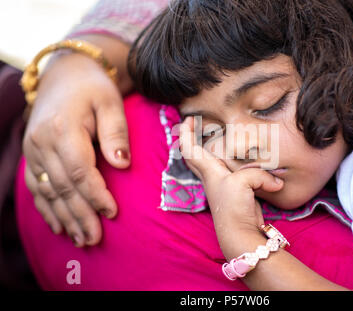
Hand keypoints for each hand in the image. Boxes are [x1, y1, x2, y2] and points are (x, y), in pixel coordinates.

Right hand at [22, 52, 129, 246]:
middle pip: (62, 187)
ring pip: (47, 191)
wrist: (65, 75)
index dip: (95, 195)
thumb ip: (116, 133)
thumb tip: (121, 164)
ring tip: (80, 239)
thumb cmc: (93, 89)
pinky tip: (58, 225)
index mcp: (63, 128)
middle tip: (94, 239)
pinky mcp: (32, 155)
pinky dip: (47, 208)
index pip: (79, 171)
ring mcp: (33, 150)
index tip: (111, 213)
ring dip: (64, 218)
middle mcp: (42, 142)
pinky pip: (36, 187)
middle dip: (80, 215)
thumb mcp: (110, 103)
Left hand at [179, 117, 283, 253]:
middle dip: (190, 139)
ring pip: (209, 163)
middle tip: (195, 124)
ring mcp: (222, 185)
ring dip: (207, 149)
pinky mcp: (236, 192)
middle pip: (193, 156)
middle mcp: (212, 178)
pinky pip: (230, 171)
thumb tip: (275, 182)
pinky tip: (240, 158)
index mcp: (209, 171)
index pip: (189, 149)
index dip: (186, 133)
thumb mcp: (244, 182)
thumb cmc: (234, 207)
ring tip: (215, 135)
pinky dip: (231, 161)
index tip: (188, 119)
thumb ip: (258, 174)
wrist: (241, 233)